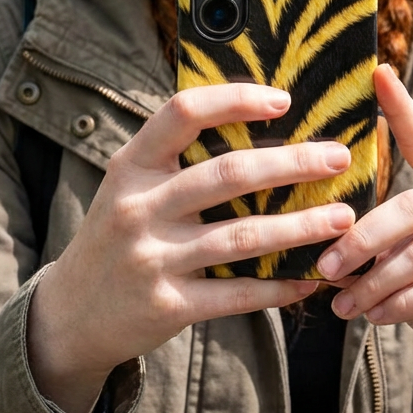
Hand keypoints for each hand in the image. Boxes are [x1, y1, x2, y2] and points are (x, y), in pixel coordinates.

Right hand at [27, 84, 355, 412]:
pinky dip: (278, 285)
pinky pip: (236, 294)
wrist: (69, 313)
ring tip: (343, 218)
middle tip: (338, 157)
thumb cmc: (118, 231)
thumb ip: (177, 156)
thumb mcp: (130, 183)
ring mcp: (152, 258)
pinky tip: (310, 277)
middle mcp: (139, 207)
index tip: (284, 99)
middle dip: (291, 164)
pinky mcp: (168, 306)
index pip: (184, 113)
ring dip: (300, 226)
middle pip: (227, 175)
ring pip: (242, 236)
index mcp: (132, 164)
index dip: (235, 100)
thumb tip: (256, 118)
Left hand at [317, 66, 412, 412]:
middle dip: (360, 238)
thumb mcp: (411, 255)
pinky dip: (401, 305)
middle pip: (412, 206)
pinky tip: (377, 318)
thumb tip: (324, 236)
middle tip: (325, 265)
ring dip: (375, 283)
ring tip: (345, 304)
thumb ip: (382, 238)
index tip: (378, 71)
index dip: (402, 106)